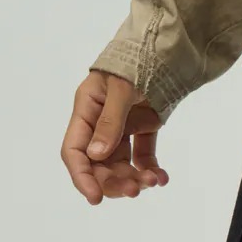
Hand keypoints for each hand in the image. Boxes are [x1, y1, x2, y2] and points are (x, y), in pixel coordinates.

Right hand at [61, 70, 170, 204]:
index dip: (81, 176)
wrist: (167, 45)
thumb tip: (95, 156)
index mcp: (86, 108)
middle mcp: (100, 121)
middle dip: (114, 180)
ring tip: (154, 181)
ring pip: (121, 163)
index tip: (95, 197)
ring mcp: (122, 126)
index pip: (74, 150)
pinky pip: (143, 155)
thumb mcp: (121, 88)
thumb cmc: (137, 59)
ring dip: (134, 177)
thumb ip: (110, 121)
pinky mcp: (143, 127)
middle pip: (99, 163)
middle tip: (135, 190)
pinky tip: (162, 178)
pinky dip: (150, 169)